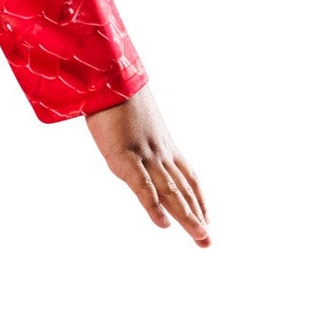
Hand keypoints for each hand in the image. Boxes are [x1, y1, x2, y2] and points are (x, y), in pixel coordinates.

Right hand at [85, 88, 209, 246]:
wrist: (108, 75)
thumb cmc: (114, 89)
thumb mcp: (131, 114)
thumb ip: (135, 129)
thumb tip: (130, 128)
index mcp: (162, 142)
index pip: (187, 174)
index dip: (198, 197)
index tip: (207, 215)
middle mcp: (159, 151)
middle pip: (184, 189)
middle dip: (197, 216)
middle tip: (208, 240)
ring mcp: (145, 154)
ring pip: (171, 192)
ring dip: (187, 217)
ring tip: (201, 238)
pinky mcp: (125, 157)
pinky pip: (143, 187)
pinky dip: (154, 208)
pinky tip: (164, 225)